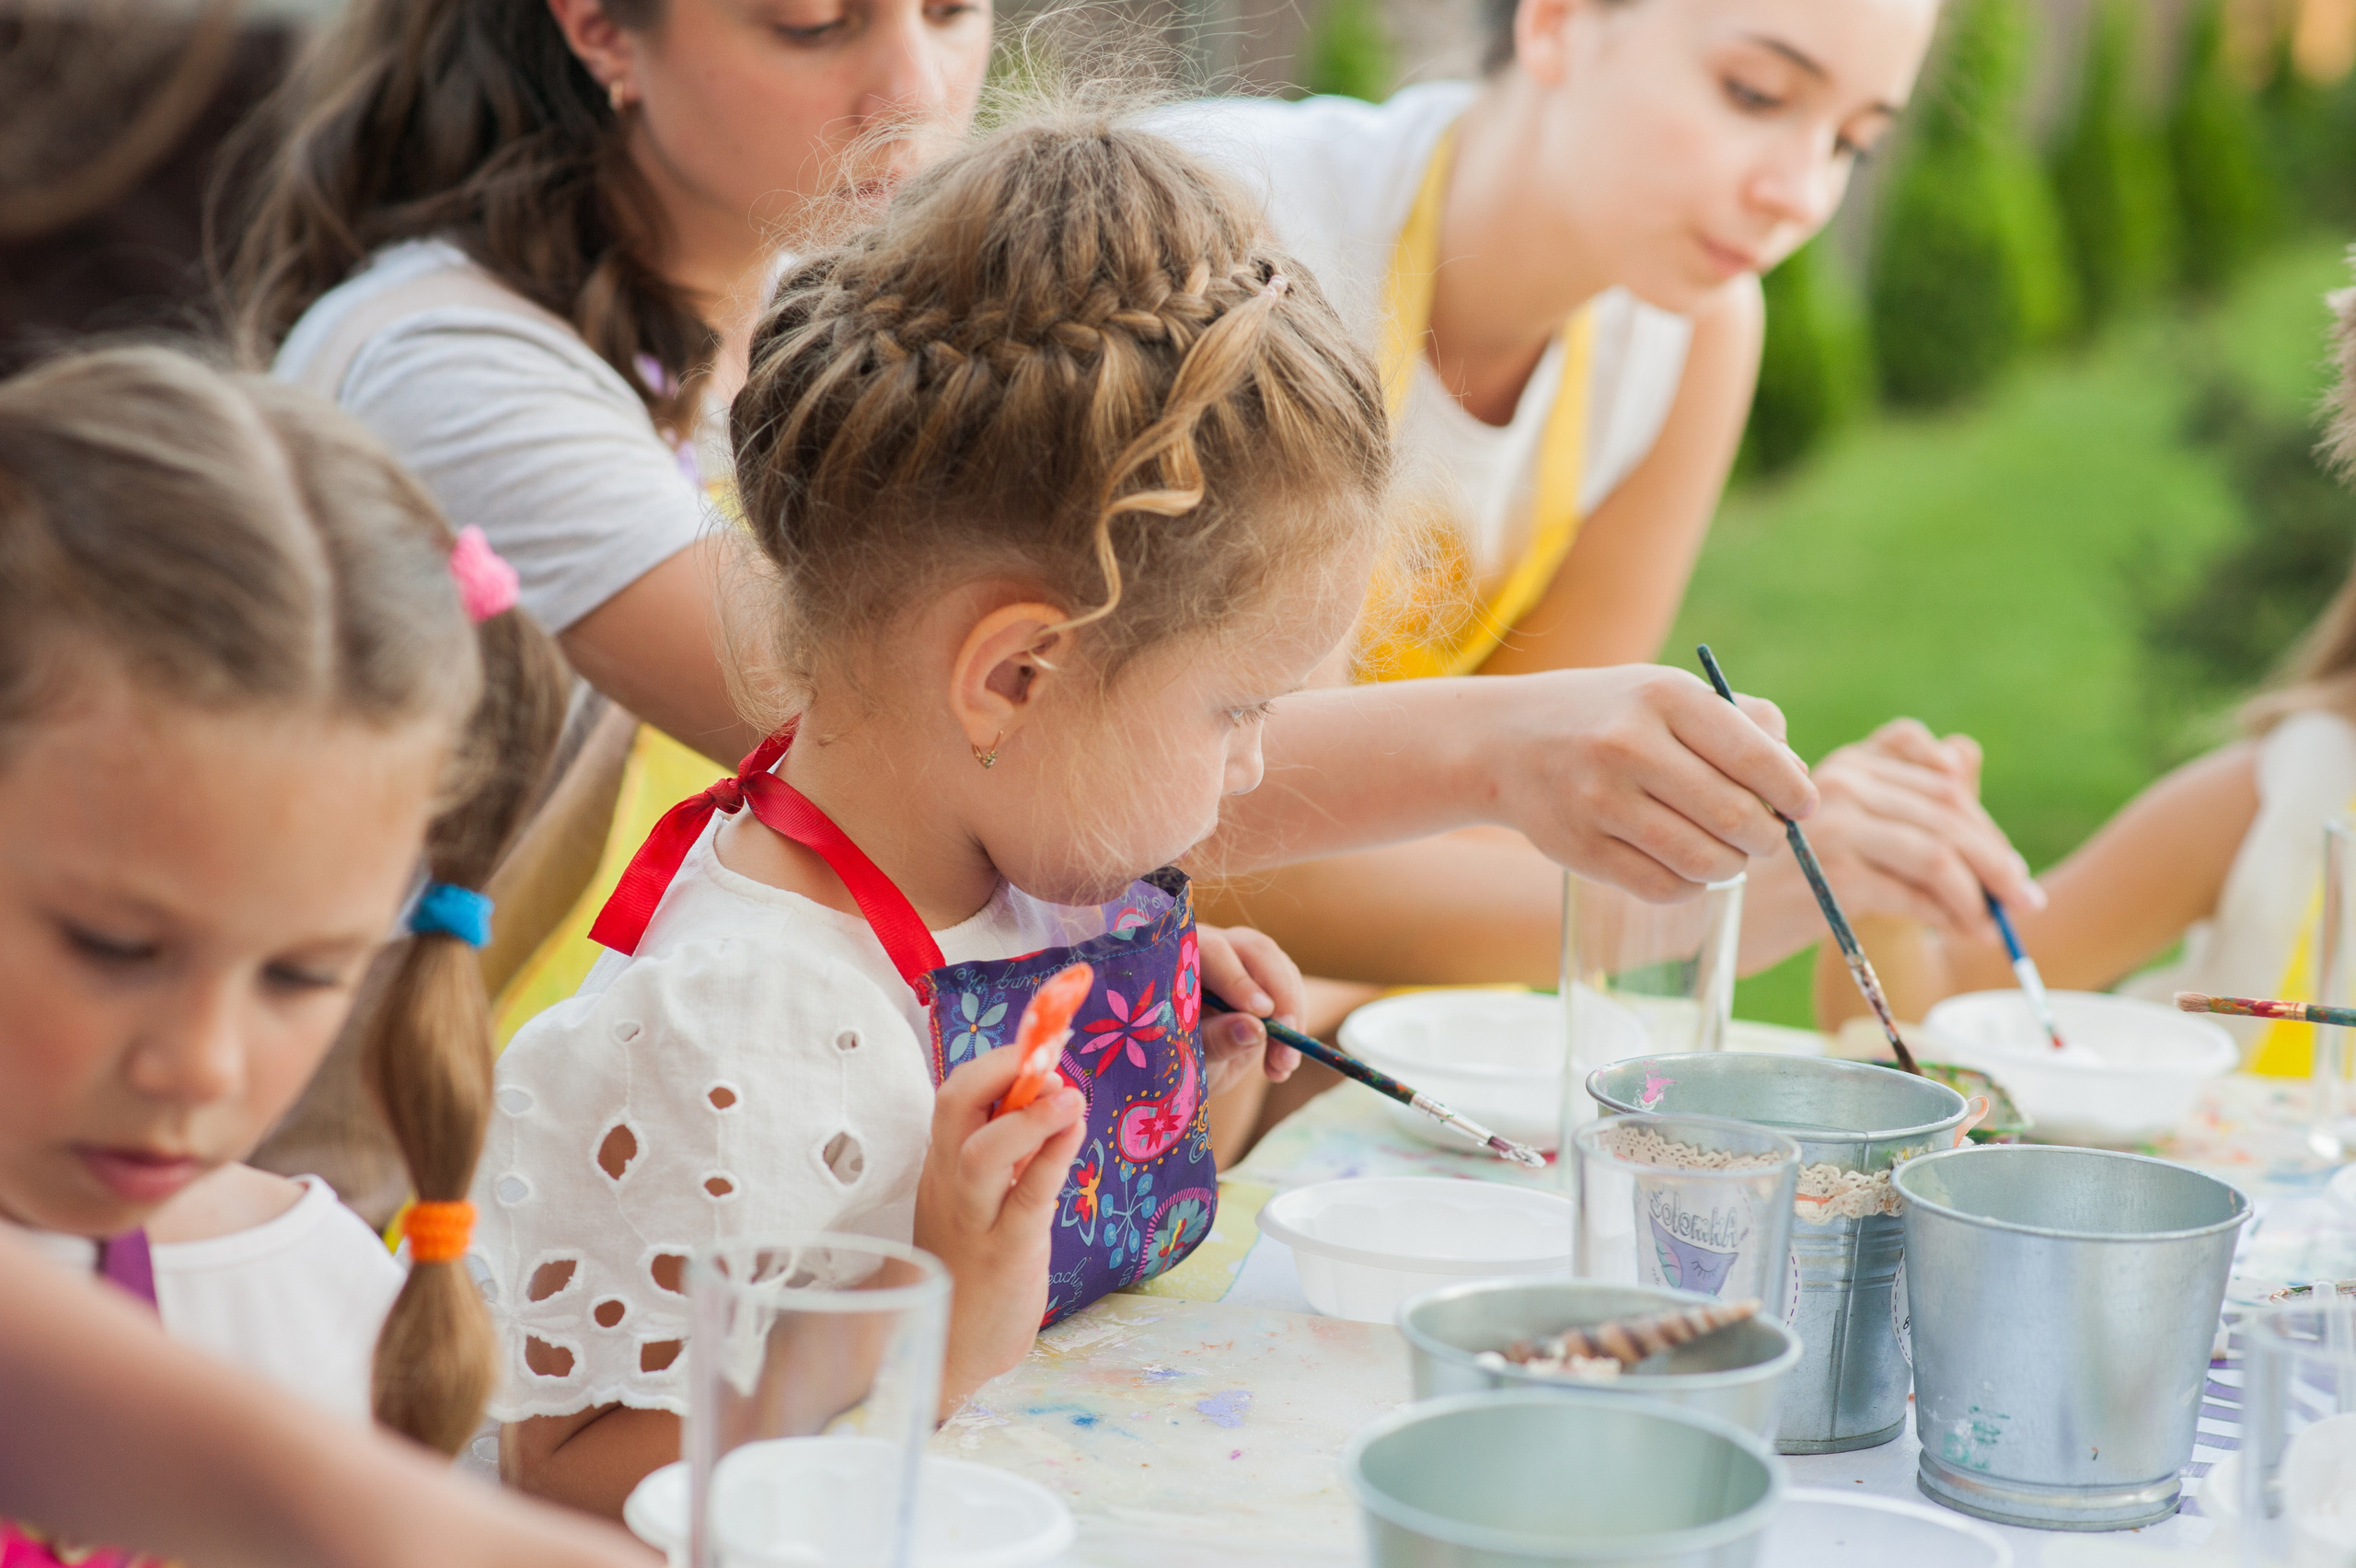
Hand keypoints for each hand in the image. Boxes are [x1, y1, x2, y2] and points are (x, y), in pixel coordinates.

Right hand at [912, 1044, 1085, 1413]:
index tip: (1041, 1042)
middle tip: (1047, 1054)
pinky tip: (1075, 1131)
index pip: (957, 1095)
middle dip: (1001, 1067)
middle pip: (954, 1104)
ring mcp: (974, 1218)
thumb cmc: (970, 1273)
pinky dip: (1052, 1155)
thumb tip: (1045, 1100)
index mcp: (944, 1166)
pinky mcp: (1005, 1251)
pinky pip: (1026, 1194)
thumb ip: (1007, 1155)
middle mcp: (950, 1183)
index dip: (998, 1061)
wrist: (948, 1352)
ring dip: (1028, 1113)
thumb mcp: (981, 1202)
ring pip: (982, 1150)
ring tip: (1068, 1093)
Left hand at [1194, 924, 1305, 1093]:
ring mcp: (1243, 958)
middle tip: (1288, 1037)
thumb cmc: (1175, 1056)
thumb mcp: (1190, 1054)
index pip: (1214, 953)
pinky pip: (1292, 988)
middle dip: (1279, 995)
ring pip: (1282, 969)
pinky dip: (1295, 1026)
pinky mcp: (1266, 975)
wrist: (1185, 1065)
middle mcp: (1214, 948)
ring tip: (1282, 1065)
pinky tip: (1280, 1066)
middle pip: (1257, 951)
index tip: (1261, 1011)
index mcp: (1181, 958)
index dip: (1237, 979)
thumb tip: (1255, 1028)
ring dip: (1292, 1016)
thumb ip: (1216, 1039)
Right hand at [1473, 666, 1818, 900]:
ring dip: (1733, 865)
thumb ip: (1742, 722)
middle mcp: (1629, 746)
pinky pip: (1664, 888)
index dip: (1793, 792)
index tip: (1802, 806)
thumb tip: (1797, 780)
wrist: (1503, 741)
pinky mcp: (1580, 849)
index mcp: (1664, 698)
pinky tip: (1686, 864)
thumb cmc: (1608, 716)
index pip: (1755, 757)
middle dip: (1769, 836)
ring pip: (1704, 861)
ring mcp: (1599, 801)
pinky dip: (1691, 885)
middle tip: (1768, 837)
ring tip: (1729, 852)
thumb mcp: (1668, 692)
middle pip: (1735, 816)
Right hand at [1741, 720, 2040, 972]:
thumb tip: (1965, 757)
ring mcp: (1836, 824)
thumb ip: (1901, 796)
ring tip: (1996, 926)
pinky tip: (1961, 932)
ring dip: (1980, 894)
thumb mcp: (1845, 831)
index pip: (1940, 774)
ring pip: (1939, 852)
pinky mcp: (1836, 873)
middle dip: (1995, 859)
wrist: (1715, 921)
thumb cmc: (1782, 879)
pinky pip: (1916, 893)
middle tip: (2023, 899)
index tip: (2003, 860)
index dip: (1982, 817)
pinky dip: (1950, 916)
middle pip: (1948, 811)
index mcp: (1847, 763)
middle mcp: (1841, 780)